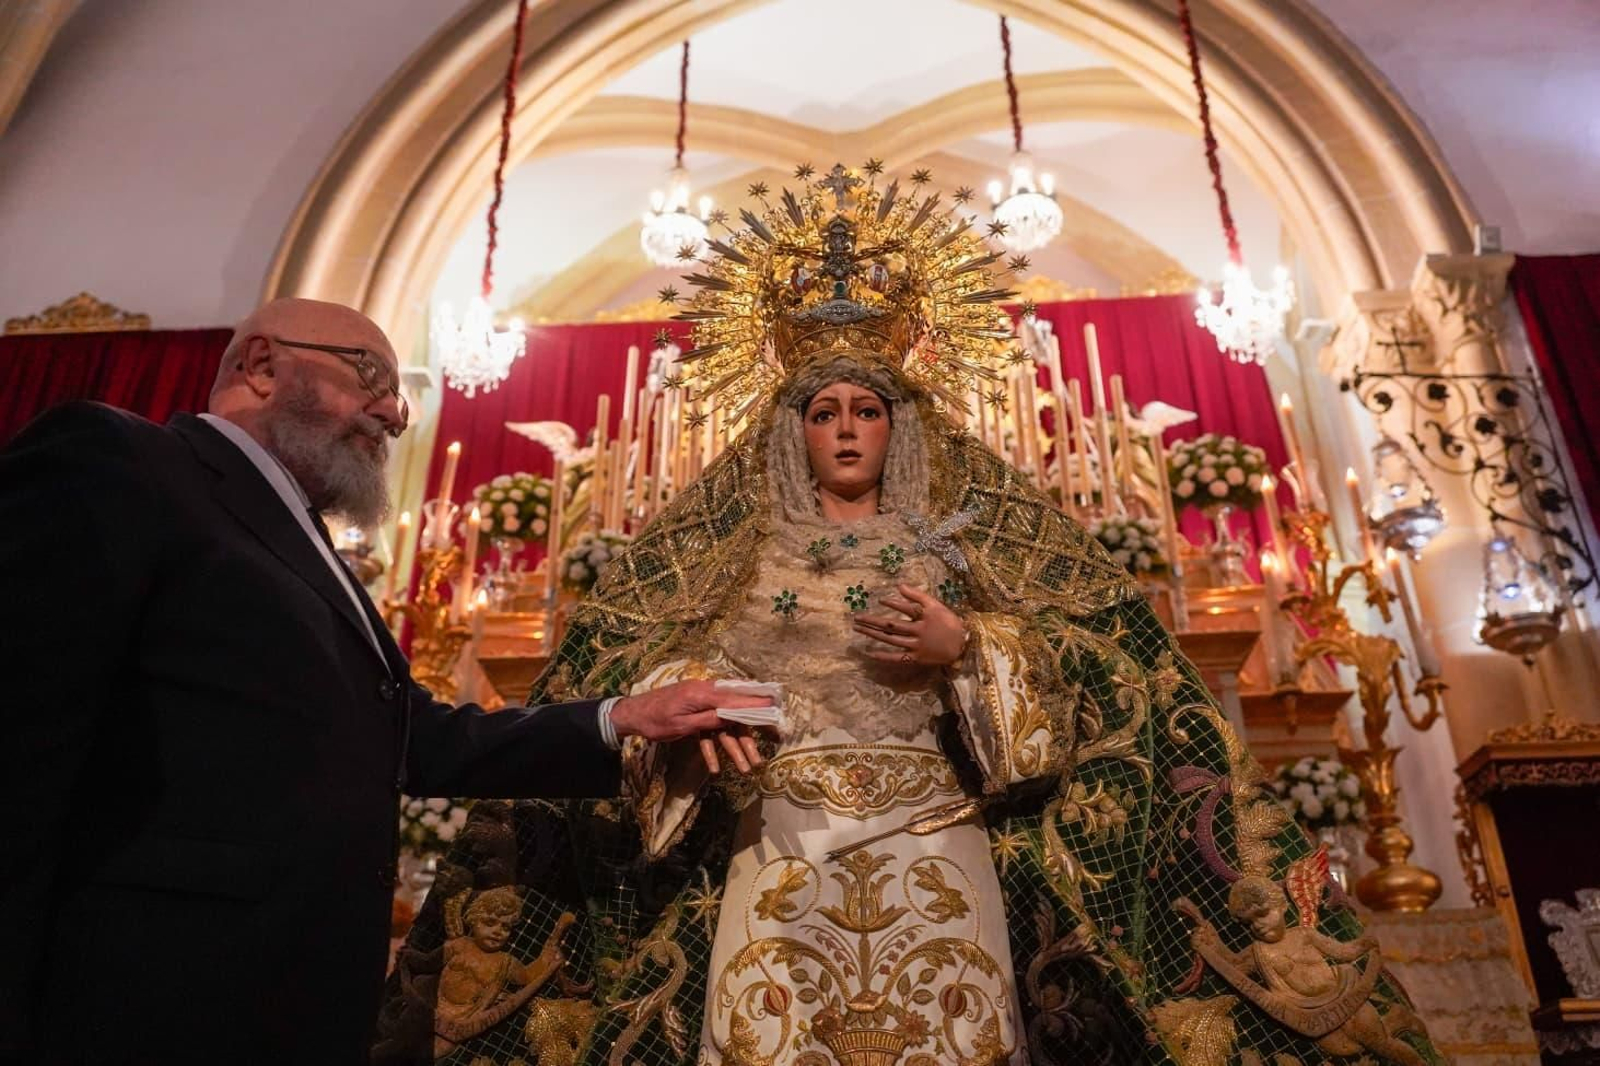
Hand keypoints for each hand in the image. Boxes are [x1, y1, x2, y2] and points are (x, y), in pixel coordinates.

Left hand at [608, 679, 772, 773]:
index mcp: (704, 694)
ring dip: (733, 748)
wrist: (630, 715)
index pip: (738, 700)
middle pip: (734, 716)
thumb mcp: (684, 725)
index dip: (758, 707)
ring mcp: (700, 704)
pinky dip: (711, 747)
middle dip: (749, 737)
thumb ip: (711, 719)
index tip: (777, 710)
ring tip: (746, 769)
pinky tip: (714, 769)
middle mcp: (705, 695)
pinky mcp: (693, 712)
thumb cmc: (655, 721)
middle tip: (769, 747)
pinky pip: (707, 730)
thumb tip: (735, 715)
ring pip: (722, 727)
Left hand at [852, 583, 967, 666]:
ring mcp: (916, 646)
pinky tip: (869, 653)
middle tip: (857, 617)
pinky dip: (883, 656)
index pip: (907, 609)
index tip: (880, 600)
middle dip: (873, 621)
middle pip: (892, 626)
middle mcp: (919, 632)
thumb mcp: (936, 605)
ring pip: (891, 640)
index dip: (894, 604)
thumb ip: (917, 595)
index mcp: (925, 617)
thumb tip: (899, 585)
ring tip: (858, 628)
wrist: (961, 646)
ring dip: (873, 634)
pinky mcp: (916, 658)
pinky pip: (897, 658)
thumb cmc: (948, 622)